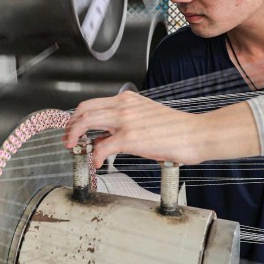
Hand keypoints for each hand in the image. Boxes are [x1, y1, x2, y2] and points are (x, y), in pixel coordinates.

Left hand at [63, 91, 199, 167]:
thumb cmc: (176, 130)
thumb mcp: (145, 120)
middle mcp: (123, 105)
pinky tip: (98, 163)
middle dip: (71, 126)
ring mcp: (125, 120)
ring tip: (75, 148)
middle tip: (68, 139)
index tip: (73, 128)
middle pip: (83, 110)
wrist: (196, 133)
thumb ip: (122, 126)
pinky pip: (102, 147)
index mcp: (127, 99)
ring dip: (75, 136)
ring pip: (86, 122)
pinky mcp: (130, 138)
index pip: (91, 103)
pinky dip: (95, 156)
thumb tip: (102, 139)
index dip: (77, 117)